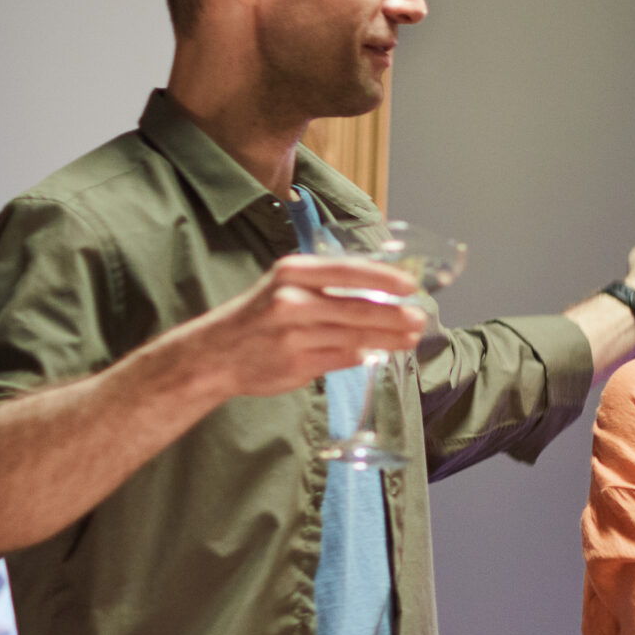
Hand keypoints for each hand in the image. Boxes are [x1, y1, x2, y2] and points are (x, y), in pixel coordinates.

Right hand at [182, 253, 423, 399]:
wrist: (214, 354)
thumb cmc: (258, 316)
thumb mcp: (285, 286)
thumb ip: (326, 286)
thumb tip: (381, 292)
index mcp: (292, 272)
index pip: (347, 271)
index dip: (383, 278)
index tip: (409, 285)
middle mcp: (292, 300)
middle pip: (357, 308)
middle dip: (394, 315)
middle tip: (420, 317)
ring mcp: (294, 334)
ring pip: (355, 336)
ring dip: (388, 338)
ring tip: (410, 337)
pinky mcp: (297, 363)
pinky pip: (342, 357)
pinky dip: (364, 355)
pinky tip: (380, 352)